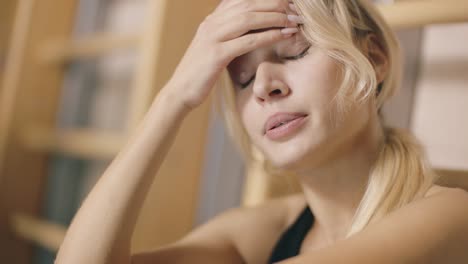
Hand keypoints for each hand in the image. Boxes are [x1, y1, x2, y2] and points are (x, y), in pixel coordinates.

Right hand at [167, 0, 300, 109]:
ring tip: (294, 20)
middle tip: (296, 9)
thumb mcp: (213, 49)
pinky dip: (268, 36)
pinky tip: (283, 35)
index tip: (287, 3)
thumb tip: (249, 32)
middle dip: (275, 5)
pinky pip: (247, 41)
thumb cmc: (200, 74)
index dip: (266, 0)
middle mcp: (211, 24)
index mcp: (211, 21)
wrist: (179, 92)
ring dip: (275, 18)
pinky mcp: (216, 54)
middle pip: (248, 5)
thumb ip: (228, 36)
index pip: (242, 1)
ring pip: (248, 19)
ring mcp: (212, 38)